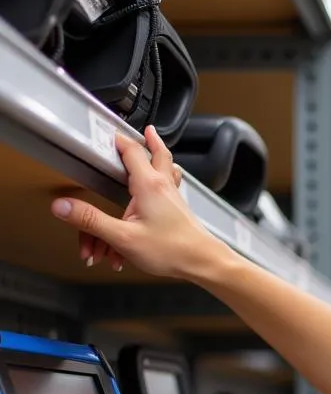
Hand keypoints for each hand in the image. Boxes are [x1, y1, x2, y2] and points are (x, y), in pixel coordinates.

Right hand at [50, 126, 225, 280]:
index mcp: (148, 185)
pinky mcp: (181, 212)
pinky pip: (172, 188)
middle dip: (151, 141)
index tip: (109, 134)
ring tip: (157, 148)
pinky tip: (168, 185)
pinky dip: (167, 179)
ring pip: (168, 171)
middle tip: (148, 130)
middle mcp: (164, 187)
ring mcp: (175, 199)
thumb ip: (92, 221)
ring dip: (161, 158)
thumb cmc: (172, 251)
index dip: (118, 140)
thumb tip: (63, 206)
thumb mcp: (124, 238)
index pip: (131, 152)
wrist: (204, 263)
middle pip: (158, 155)